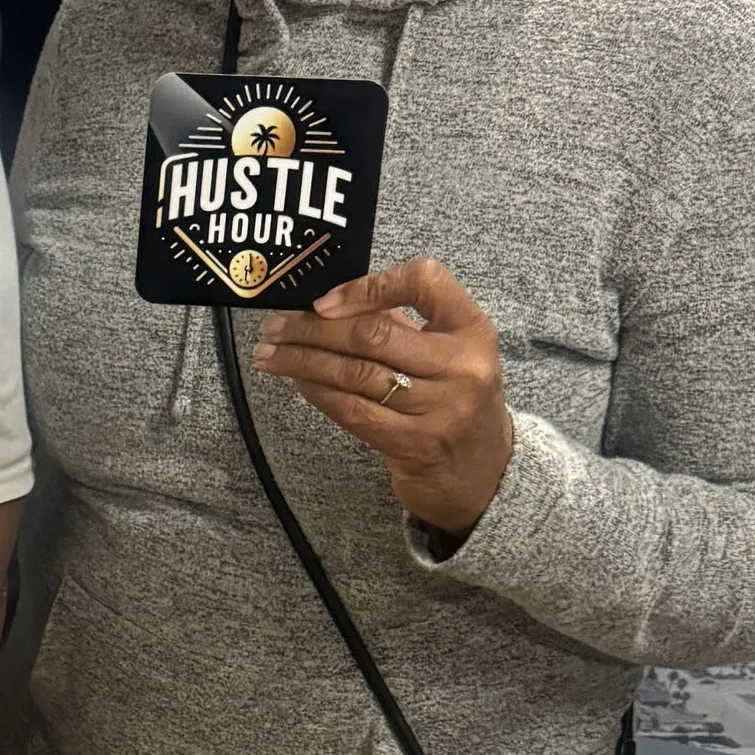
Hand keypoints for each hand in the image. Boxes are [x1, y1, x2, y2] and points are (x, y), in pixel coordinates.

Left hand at [248, 257, 514, 541]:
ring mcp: (440, 408)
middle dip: (313, 328)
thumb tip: (328, 300)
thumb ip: (402, 321)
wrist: (484, 473)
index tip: (323, 301)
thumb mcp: (448, 352)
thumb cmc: (455, 399)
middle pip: (374, 333)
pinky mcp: (414, 443)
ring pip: (355, 373)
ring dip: (304, 361)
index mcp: (472, 329)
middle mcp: (461, 366)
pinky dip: (317, 392)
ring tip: (270, 353)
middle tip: (276, 327)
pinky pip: (353, 410)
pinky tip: (297, 381)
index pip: (423, 281)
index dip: (367, 285)